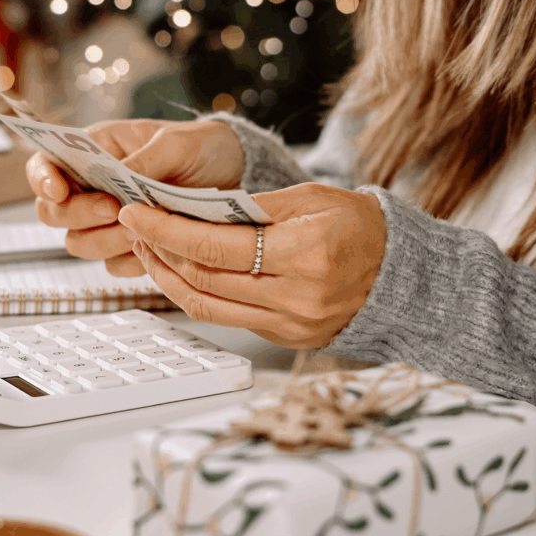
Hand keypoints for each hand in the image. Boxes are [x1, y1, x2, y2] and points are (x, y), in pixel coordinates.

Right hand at [25, 118, 243, 276]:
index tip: (59, 191)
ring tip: (143, 227)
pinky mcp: (129, 247)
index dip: (42, 180)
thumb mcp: (176, 143)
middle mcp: (92, 188)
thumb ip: (144, 160)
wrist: (232, 172)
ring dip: (106, 240)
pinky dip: (131, 260)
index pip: (45, 166)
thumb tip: (119, 177)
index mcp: (94, 152)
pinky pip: (113, 266)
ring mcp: (107, 222)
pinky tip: (156, 245)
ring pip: (79, 244)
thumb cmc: (199, 146)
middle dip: (80, 215)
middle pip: (53, 213)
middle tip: (114, 209)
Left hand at [118, 183, 386, 347]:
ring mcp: (291, 323)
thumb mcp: (312, 197)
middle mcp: (297, 297)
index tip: (136, 212)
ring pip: (207, 305)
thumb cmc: (359, 226)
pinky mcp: (287, 338)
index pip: (215, 247)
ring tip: (149, 249)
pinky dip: (196, 294)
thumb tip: (194, 209)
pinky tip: (181, 272)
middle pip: (204, 278)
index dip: (167, 230)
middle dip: (160, 250)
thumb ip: (254, 205)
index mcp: (305, 254)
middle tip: (135, 225)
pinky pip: (226, 317)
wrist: (400, 273)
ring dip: (169, 277)